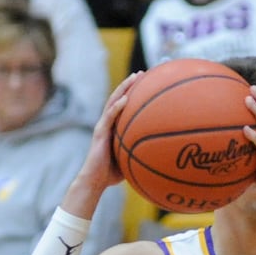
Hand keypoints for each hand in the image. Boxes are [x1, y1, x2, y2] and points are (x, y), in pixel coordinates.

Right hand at [75, 73, 139, 195]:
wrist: (95, 181)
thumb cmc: (111, 174)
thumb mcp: (130, 160)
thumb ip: (140, 152)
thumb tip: (160, 154)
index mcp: (113, 128)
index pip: (123, 106)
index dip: (132, 93)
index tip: (145, 83)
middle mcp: (107, 124)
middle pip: (118, 98)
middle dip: (129, 85)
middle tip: (141, 73)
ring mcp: (102, 127)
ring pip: (113, 102)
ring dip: (123, 89)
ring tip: (134, 77)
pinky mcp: (100, 133)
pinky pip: (109, 117)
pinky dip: (117, 107)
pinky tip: (125, 99)